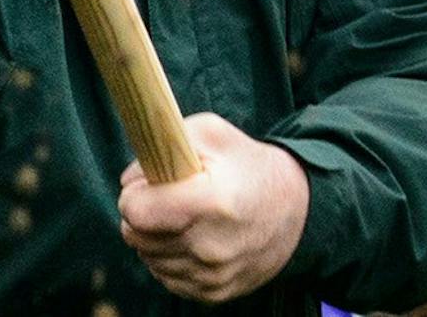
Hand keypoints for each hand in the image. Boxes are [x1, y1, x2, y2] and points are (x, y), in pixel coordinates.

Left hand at [118, 112, 310, 303]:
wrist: (298, 210)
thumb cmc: (247, 165)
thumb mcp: (210, 133)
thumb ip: (161, 145)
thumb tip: (129, 181)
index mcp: (210, 203)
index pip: (135, 212)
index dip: (133, 195)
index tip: (147, 185)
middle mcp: (211, 247)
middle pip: (135, 237)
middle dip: (140, 216)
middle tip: (164, 199)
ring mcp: (214, 275)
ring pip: (148, 259)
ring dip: (154, 238)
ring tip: (182, 218)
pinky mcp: (215, 293)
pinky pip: (167, 278)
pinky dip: (170, 259)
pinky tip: (190, 239)